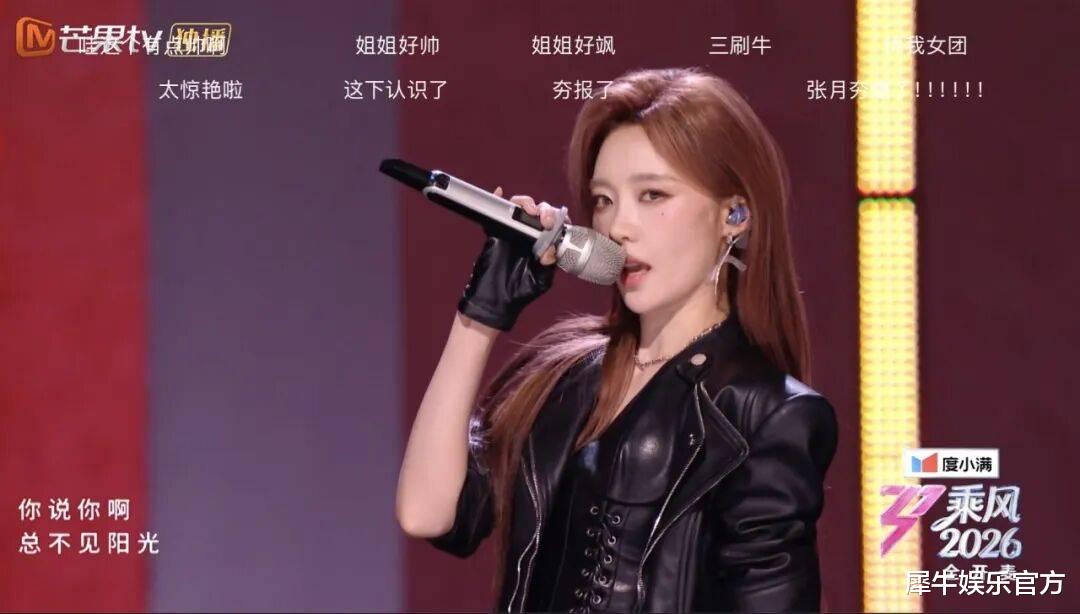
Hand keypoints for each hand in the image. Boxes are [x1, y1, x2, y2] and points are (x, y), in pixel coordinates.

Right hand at [456, 186, 562, 331]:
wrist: (496, 299)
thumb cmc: (521, 291)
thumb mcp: (541, 280)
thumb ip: (548, 265)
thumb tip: (551, 249)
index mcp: (545, 244)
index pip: (556, 225)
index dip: (560, 219)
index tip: (560, 222)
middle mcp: (531, 235)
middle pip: (541, 212)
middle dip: (546, 211)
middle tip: (545, 221)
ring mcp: (514, 232)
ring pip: (521, 208)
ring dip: (527, 203)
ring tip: (530, 210)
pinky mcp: (497, 232)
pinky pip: (497, 213)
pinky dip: (498, 199)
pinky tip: (500, 192)